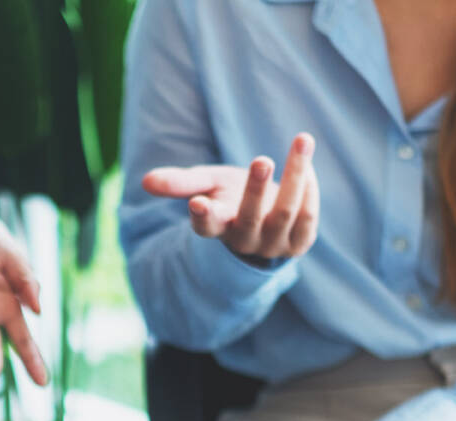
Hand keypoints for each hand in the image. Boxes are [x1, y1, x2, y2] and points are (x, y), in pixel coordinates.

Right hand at [142, 133, 319, 260]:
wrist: (265, 220)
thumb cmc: (230, 197)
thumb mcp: (206, 185)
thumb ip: (179, 183)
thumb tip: (146, 181)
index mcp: (218, 227)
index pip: (207, 228)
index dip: (203, 217)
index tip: (197, 203)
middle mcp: (245, 240)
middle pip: (249, 218)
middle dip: (255, 189)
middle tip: (261, 159)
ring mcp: (274, 245)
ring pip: (284, 214)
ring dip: (294, 176)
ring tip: (302, 140)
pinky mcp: (299, 243)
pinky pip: (307, 217)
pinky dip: (309, 189)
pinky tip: (307, 165)